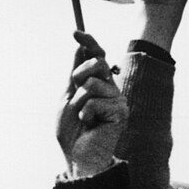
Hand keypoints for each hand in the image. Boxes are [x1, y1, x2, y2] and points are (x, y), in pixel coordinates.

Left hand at [57, 32, 125, 178]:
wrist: (77, 156)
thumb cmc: (72, 130)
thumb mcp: (68, 96)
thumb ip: (75, 73)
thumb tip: (81, 47)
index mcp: (99, 83)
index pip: (97, 57)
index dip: (89, 43)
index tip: (75, 32)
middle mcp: (111, 89)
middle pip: (97, 63)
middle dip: (79, 77)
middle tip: (75, 96)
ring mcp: (117, 100)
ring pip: (93, 83)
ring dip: (79, 102)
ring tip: (83, 117)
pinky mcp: (121, 112)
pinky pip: (95, 101)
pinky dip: (85, 114)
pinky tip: (90, 125)